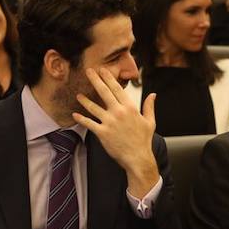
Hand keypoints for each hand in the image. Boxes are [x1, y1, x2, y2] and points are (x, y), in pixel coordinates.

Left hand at [72, 68, 159, 197]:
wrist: (138, 158)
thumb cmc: (144, 140)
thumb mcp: (150, 121)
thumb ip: (149, 106)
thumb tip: (153, 94)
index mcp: (130, 107)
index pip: (117, 89)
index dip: (109, 78)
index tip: (103, 70)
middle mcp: (119, 112)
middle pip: (104, 92)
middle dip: (95, 80)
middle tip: (88, 71)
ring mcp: (109, 122)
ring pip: (94, 107)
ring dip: (85, 100)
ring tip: (78, 95)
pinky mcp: (102, 133)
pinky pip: (89, 124)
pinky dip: (81, 119)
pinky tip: (75, 115)